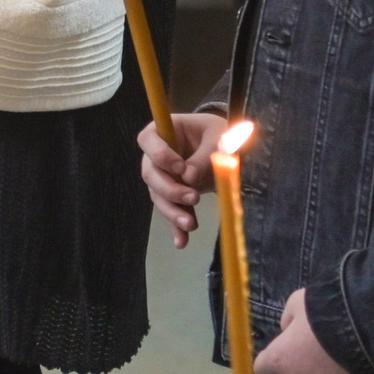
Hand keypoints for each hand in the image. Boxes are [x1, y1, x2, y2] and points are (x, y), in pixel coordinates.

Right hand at [139, 112, 228, 248]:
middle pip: (150, 174)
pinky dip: (175, 227)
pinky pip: (170, 211)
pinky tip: (181, 241)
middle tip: (193, 197)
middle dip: (169, 189)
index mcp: (163, 131)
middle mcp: (155, 155)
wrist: (225, 146)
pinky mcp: (172, 195)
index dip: (159, 155)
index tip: (181, 167)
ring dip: (172, 212)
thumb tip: (189, 177)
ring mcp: (162, 176)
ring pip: (157, 196)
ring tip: (191, 225)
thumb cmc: (218, 133)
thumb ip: (205, 155)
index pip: (148, 140)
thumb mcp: (218, 137)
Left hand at [255, 289, 370, 373]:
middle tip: (318, 352)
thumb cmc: (323, 313)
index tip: (282, 356)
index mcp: (278, 357)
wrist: (359, 329)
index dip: (272, 362)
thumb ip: (287, 319)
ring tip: (336, 368)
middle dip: (301, 368)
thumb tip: (287, 331)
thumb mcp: (296, 303)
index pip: (262, 369)